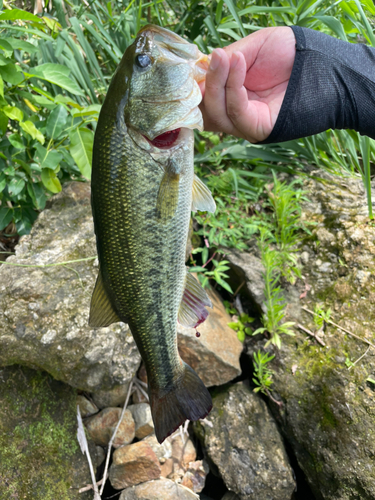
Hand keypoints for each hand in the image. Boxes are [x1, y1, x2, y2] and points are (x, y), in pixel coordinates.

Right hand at [199, 27, 295, 142]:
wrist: (321, 62)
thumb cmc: (289, 53)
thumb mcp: (251, 48)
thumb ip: (226, 60)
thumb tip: (200, 67)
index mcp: (229, 93)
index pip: (201, 96)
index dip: (194, 82)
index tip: (192, 63)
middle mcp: (233, 111)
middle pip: (204, 109)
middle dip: (204, 84)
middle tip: (213, 58)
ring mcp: (244, 122)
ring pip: (216, 114)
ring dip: (216, 84)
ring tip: (223, 58)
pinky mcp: (257, 129)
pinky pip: (236, 113)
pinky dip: (233, 88)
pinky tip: (237, 63)